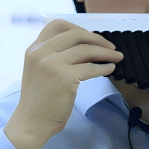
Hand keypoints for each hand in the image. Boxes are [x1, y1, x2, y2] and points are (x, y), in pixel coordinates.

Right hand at [5, 19, 122, 148]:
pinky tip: (110, 69)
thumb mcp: (40, 71)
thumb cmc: (39, 101)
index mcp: (34, 49)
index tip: (92, 36)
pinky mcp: (65, 77)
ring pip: (87, 50)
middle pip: (76, 34)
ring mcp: (52, 64)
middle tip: (110, 46)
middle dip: (97, 38)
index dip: (78, 27)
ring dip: (106, 53)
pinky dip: (104, 68)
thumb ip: (55, 56)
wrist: (31, 123)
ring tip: (117, 57)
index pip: (57, 25)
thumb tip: (86, 49)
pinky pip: (91, 68)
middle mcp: (41, 52)